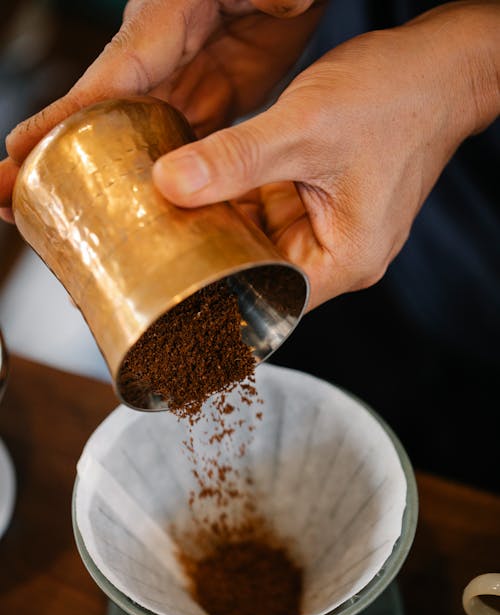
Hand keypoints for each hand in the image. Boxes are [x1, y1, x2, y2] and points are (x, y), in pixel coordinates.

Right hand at [0, 0, 324, 220]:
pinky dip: (153, 176)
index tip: (22, 151)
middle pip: (98, 113)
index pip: (111, 73)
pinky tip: (134, 209)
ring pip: (128, 134)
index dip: (65, 115)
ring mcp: (181, 80)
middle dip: (52, 154)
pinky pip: (171, 142)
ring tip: (52, 211)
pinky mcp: (206, 99)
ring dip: (94, 173)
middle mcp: (161, 53)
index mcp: (167, 19)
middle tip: (10, 197)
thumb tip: (281, 5)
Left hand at [151, 1, 499, 309]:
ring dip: (225, 222)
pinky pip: (271, 213)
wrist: (436, 67)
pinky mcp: (321, 205)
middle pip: (261, 273)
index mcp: (347, 261)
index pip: (270, 300)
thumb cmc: (394, 99)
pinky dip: (242, 198)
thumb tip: (171, 183)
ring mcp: (331, 231)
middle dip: (214, 251)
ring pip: (261, 242)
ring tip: (177, 205)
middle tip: (163, 232)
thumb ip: (235, 159)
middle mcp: (340, 255)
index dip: (218, 290)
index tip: (174, 273)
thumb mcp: (303, 129)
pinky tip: (209, 182)